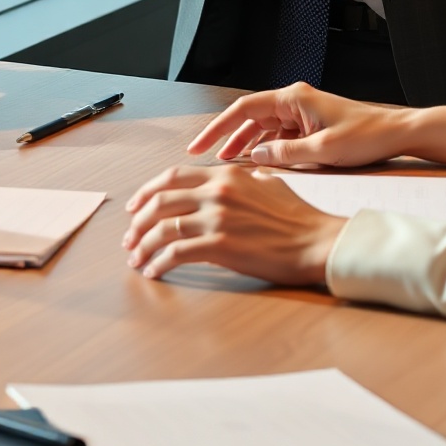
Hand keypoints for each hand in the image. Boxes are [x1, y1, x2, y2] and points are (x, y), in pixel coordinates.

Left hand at [122, 165, 343, 285]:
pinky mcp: (220, 246)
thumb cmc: (297, 217)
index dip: (148, 191)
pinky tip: (154, 272)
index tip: (136, 206)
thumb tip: (230, 181)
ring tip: (136, 258)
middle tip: (129, 237)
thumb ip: (242, 180)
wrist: (315, 242)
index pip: (173, 176)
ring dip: (143, 244)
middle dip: (138, 220)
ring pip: (163, 227)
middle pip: (160, 201)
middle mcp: (217, 191)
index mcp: (226, 174)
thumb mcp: (267, 183)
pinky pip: (176, 253)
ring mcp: (217, 218)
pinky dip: (159, 263)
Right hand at [186, 84, 416, 167]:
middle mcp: (295, 101)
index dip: (218, 127)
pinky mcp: (312, 126)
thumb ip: (285, 154)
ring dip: (245, 144)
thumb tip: (254, 157)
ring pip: (264, 128)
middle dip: (227, 136)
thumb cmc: (365, 137)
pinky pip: (280, 136)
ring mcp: (303, 114)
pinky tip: (257, 164)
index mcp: (294, 98)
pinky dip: (265, 149)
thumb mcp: (322, 151)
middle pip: (251, 117)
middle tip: (204, 156)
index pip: (244, 109)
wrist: (397, 133)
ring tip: (226, 164)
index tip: (199, 146)